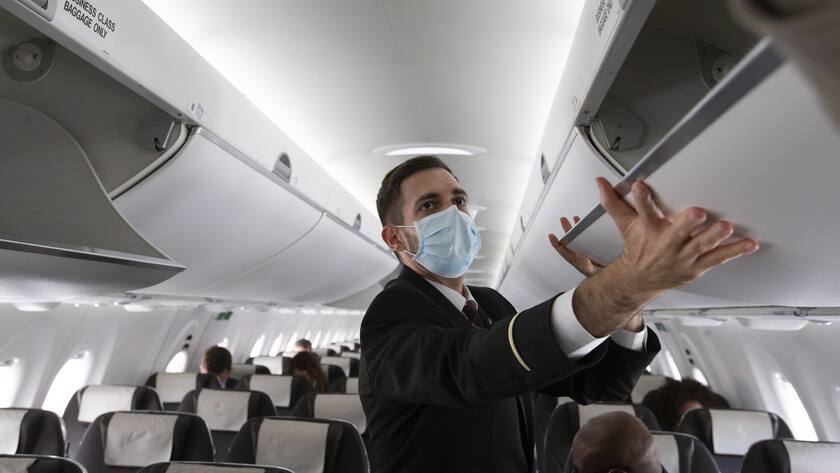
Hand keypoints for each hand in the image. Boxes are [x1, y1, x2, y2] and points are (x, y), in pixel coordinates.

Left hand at [549, 216, 603, 276]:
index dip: (556, 244)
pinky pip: (592, 238)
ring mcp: (590, 253)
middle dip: (567, 229)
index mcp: (579, 262)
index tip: (551, 236)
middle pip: (572, 241)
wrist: (614, 277)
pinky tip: (591, 226)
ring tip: (575, 219)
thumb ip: (585, 266)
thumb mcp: (593, 273)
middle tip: (563, 219)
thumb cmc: (603, 277)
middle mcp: (583, 256)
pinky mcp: (599, 250)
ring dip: (578, 228)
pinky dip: (590, 231)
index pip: (564, 251)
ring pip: (581, 238)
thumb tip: (579, 255)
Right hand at [572, 177, 758, 336]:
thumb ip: (613, 203)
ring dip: (714, 237)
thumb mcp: (625, 225)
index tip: (640, 186)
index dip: (641, 199)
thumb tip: (600, 183)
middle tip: (697, 212)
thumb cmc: (638, 249)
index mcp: (649, 231)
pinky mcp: (697, 266)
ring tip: (725, 226)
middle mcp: (667, 244)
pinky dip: (735, 251)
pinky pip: (718, 258)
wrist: (639, 281)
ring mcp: (683, 257)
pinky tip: (749, 243)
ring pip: (700, 246)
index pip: (643, 212)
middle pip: (677, 233)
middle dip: (687, 223)